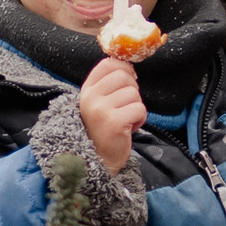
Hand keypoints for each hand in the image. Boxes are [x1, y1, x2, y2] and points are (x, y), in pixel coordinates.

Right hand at [77, 56, 145, 176]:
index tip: (128, 82)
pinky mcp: (114, 122)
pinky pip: (139, 109)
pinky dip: (140, 119)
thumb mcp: (98, 104)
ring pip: (134, 94)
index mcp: (86, 91)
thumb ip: (108, 86)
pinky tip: (129, 128)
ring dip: (136, 108)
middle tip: (126, 107)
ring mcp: (101, 110)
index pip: (108, 64)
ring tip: (125, 120)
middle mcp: (90, 98)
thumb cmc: (102, 131)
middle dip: (133, 91)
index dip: (124, 69)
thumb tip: (129, 67)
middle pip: (124, 76)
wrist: (97, 162)